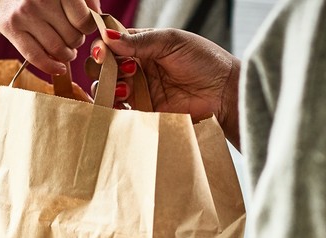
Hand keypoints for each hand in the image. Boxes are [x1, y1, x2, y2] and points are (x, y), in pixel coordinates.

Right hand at [0, 0, 101, 75]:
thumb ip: (86, 0)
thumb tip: (98, 18)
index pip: (83, 19)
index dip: (88, 28)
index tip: (83, 27)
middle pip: (71, 36)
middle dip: (76, 41)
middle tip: (71, 37)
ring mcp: (25, 14)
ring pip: (57, 49)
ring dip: (67, 55)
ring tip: (66, 51)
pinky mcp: (13, 29)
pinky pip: (37, 57)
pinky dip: (52, 67)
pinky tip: (60, 69)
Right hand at [89, 28, 240, 148]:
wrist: (223, 94)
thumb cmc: (204, 61)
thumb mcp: (171, 42)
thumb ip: (138, 41)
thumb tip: (107, 38)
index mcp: (142, 46)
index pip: (111, 44)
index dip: (102, 46)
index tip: (104, 51)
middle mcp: (136, 68)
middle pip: (103, 67)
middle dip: (104, 68)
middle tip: (125, 70)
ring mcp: (138, 91)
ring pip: (106, 89)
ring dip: (109, 87)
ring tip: (128, 89)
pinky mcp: (142, 112)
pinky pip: (118, 111)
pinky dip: (113, 107)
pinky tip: (124, 103)